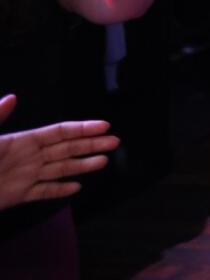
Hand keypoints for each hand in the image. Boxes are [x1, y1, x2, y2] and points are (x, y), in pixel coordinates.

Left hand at [0, 95, 118, 211]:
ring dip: (82, 166)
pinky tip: (76, 188)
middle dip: (91, 144)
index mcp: (21, 141)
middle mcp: (27, 157)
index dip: (81, 128)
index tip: (104, 125)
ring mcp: (23, 177)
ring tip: (104, 162)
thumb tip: (11, 97)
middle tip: (115, 141)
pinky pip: (44, 192)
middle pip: (65, 149)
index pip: (58, 132)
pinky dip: (60, 190)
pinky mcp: (17, 196)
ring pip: (60, 170)